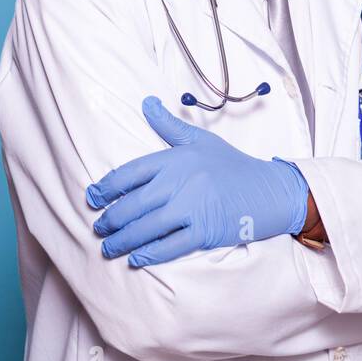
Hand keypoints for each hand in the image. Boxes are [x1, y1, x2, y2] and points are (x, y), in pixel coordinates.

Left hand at [86, 96, 309, 266]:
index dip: (106, 187)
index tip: (92, 197)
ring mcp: (193, 208)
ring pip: (147, 227)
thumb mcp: (200, 140)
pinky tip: (136, 258)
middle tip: (98, 228)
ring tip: (109, 247)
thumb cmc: (232, 165)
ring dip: (123, 240)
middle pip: (134, 204)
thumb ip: (168, 125)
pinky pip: (171, 246)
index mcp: (175, 159)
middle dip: (111, 219)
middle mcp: (181, 182)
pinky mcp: (205, 231)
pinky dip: (151, 253)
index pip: (130, 173)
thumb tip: (146, 102)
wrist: (268, 190)